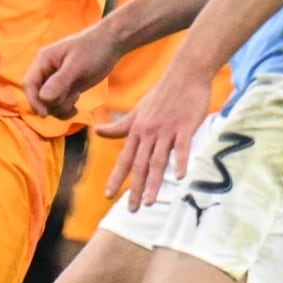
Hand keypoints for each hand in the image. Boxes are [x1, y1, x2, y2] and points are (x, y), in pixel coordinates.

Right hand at [25, 24, 120, 118]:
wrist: (111, 44)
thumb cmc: (94, 49)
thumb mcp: (77, 66)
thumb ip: (59, 82)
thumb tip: (43, 99)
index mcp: (44, 60)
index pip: (29, 84)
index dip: (33, 101)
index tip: (45, 115)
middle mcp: (46, 71)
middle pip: (38, 96)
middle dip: (52, 104)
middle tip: (72, 100)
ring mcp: (55, 80)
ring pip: (48, 103)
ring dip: (61, 107)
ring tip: (76, 101)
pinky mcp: (65, 87)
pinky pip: (58, 104)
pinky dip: (65, 109)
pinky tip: (76, 108)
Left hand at [104, 66, 210, 211]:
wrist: (184, 74)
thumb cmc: (161, 94)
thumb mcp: (137, 111)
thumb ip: (119, 126)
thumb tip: (96, 132)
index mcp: (137, 131)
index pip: (124, 158)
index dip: (116, 177)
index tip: (108, 194)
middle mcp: (148, 133)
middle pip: (139, 165)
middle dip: (134, 188)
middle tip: (131, 209)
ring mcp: (167, 130)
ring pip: (158, 160)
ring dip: (153, 182)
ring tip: (149, 202)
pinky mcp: (185, 127)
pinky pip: (182, 147)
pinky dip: (181, 161)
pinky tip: (180, 177)